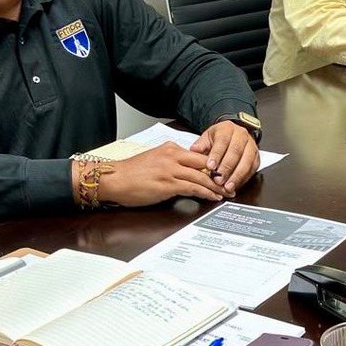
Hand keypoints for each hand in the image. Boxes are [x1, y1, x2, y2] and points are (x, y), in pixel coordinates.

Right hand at [97, 142, 229, 206]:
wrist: (114, 179)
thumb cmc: (130, 173)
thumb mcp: (153, 160)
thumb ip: (170, 162)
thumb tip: (185, 171)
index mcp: (169, 149)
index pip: (198, 155)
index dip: (214, 165)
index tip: (223, 172)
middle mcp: (171, 156)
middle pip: (205, 163)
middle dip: (220, 174)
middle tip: (232, 182)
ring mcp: (170, 170)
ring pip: (201, 176)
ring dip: (216, 186)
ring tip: (226, 193)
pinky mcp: (167, 184)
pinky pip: (192, 187)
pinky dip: (206, 192)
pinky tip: (213, 197)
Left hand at [190, 121, 259, 194]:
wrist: (233, 134)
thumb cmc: (219, 137)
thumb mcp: (207, 137)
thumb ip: (201, 144)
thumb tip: (194, 150)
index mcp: (227, 129)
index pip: (222, 141)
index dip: (216, 155)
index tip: (210, 167)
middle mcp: (241, 136)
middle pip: (236, 152)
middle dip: (226, 168)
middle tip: (218, 180)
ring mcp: (251, 146)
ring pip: (246, 162)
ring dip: (237, 176)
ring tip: (227, 187)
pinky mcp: (256, 157)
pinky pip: (252, 169)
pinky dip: (244, 179)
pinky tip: (236, 186)